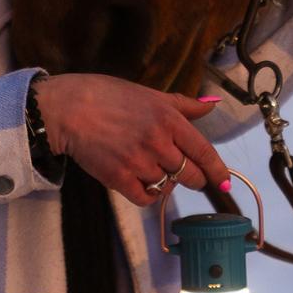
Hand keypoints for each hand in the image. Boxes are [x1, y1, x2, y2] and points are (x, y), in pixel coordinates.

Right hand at [34, 73, 228, 205]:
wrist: (68, 109)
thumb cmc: (107, 96)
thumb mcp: (150, 94)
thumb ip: (183, 104)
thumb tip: (212, 103)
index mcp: (168, 119)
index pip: (203, 151)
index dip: (217, 170)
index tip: (224, 181)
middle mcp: (158, 142)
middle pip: (189, 174)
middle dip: (192, 178)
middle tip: (185, 174)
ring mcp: (138, 163)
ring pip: (166, 186)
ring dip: (164, 181)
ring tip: (149, 166)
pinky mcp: (119, 179)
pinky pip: (146, 198)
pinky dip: (148, 194)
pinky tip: (141, 182)